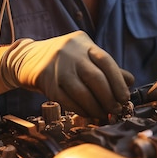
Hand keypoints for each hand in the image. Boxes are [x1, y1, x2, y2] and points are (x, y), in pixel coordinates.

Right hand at [0, 31, 132, 117]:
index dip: (118, 81)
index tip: (124, 97)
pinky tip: (87, 113)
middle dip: (109, 98)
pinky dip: (80, 109)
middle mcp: (70, 52)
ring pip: (82, 92)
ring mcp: (57, 67)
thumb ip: (106, 67)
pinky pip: (67, 100)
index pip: (106, 61)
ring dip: (95, 107)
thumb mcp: (84, 55)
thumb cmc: (62, 59)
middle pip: (96, 78)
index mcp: (83, 42)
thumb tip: (129, 81)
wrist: (27, 58)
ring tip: (103, 114)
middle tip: (116, 109)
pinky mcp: (46, 81)